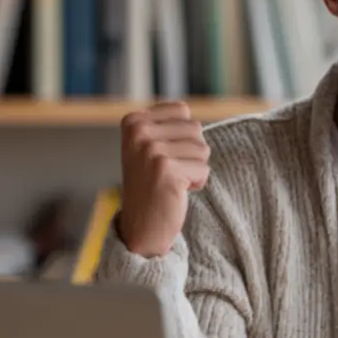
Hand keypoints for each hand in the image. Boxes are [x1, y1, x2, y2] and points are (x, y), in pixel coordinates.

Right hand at [118, 102, 210, 257]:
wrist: (141, 226)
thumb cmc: (152, 183)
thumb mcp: (149, 146)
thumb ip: (166, 124)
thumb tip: (188, 112)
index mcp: (133, 121)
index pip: (182, 110)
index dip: (183, 135)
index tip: (162, 155)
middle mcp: (139, 132)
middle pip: (195, 128)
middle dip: (191, 153)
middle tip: (168, 172)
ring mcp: (151, 151)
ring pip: (202, 149)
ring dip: (194, 169)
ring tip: (172, 181)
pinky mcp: (167, 170)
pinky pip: (204, 169)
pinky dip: (196, 183)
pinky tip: (176, 192)